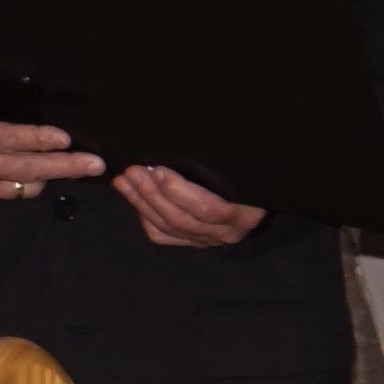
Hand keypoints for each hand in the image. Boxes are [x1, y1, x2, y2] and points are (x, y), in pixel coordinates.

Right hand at [0, 24, 102, 206]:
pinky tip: (37, 179)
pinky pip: (4, 195)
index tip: (65, 138)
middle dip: (64, 167)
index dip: (38, 139)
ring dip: (48, 179)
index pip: (9, 140)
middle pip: (27, 170)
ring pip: (20, 187)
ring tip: (74, 171)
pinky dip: (23, 187)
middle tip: (95, 165)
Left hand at [116, 164, 268, 249]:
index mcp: (243, 214)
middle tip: (132, 171)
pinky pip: (163, 235)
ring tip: (124, 182)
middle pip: (181, 218)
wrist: (258, 200)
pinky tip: (133, 199)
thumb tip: (190, 141)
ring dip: (142, 203)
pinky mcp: (192, 242)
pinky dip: (145, 218)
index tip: (159, 171)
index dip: (180, 192)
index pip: (208, 208)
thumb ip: (218, 166)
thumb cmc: (249, 178)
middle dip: (152, 194)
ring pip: (168, 227)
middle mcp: (225, 232)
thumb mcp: (241, 171)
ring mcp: (207, 240)